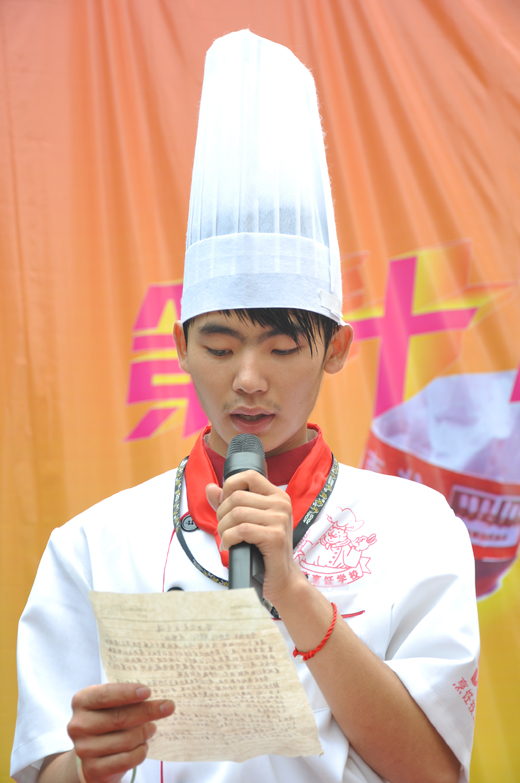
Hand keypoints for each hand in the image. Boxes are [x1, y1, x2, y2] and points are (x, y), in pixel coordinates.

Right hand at [67, 683, 173, 782]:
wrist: (92, 753)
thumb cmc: (106, 719)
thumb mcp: (110, 703)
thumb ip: (126, 698)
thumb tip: (156, 699)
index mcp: (81, 701)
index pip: (105, 695)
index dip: (127, 693)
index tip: (148, 691)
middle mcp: (78, 724)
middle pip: (119, 718)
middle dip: (148, 711)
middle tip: (168, 707)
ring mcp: (84, 749)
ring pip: (127, 740)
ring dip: (145, 733)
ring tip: (151, 728)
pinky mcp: (94, 769)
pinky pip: (127, 759)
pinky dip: (141, 751)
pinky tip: (143, 745)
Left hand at [206, 470, 305, 603]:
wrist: (281, 578)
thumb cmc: (263, 549)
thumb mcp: (247, 521)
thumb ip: (228, 503)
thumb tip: (210, 488)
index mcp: (276, 496)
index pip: (249, 476)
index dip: (230, 487)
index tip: (226, 505)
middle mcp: (281, 504)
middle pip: (237, 497)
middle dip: (222, 514)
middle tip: (225, 529)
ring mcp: (280, 519)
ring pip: (237, 513)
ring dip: (224, 529)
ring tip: (227, 539)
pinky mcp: (275, 536)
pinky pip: (241, 530)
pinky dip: (229, 539)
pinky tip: (230, 546)